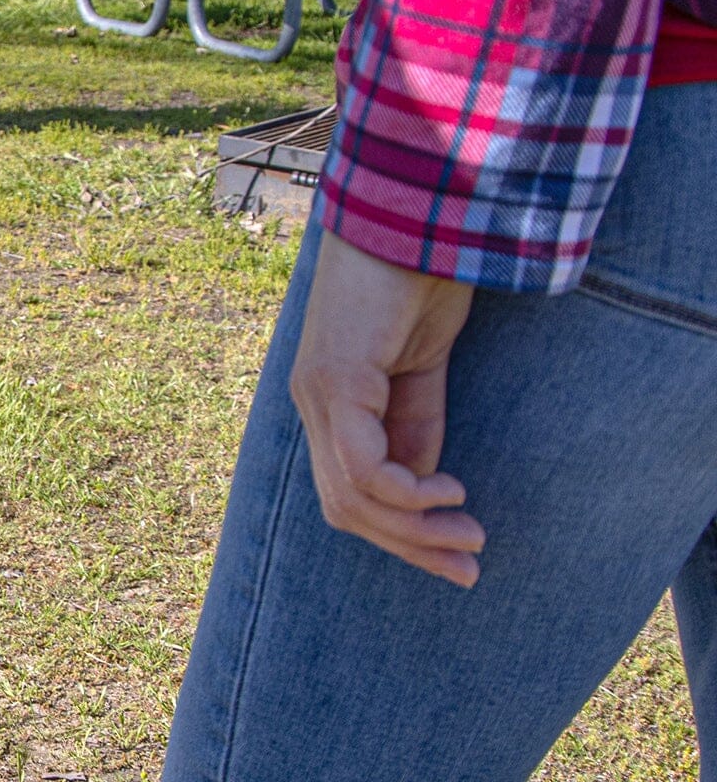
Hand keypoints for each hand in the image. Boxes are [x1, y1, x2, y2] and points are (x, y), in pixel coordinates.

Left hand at [288, 230, 483, 585]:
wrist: (415, 214)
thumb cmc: (418, 279)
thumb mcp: (422, 367)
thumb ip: (416, 423)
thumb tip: (424, 485)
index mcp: (331, 404)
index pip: (348, 496)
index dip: (400, 536)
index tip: (458, 558)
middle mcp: (313, 403)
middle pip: (345, 509)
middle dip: (408, 546)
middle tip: (467, 566)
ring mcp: (318, 392)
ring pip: (353, 497)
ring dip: (415, 528)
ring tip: (469, 533)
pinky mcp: (337, 378)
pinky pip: (365, 464)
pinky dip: (407, 491)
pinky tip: (449, 490)